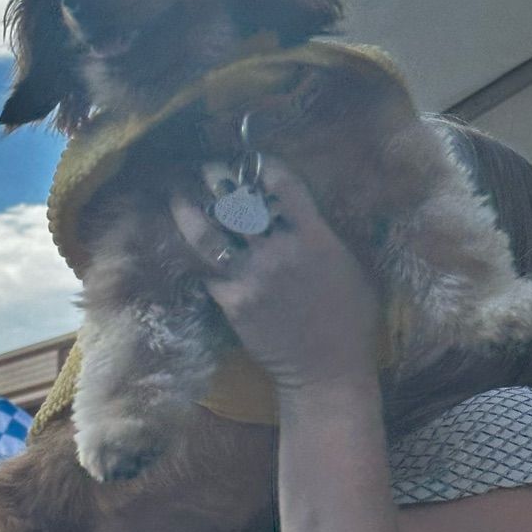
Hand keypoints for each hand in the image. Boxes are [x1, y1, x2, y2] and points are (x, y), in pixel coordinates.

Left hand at [171, 157, 382, 398]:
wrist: (326, 371)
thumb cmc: (351, 321)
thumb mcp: (352, 267)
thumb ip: (326, 236)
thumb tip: (305, 213)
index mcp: (314, 237)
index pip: (283, 185)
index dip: (264, 166)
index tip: (254, 160)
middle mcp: (279, 250)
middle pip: (239, 203)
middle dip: (218, 180)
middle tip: (208, 169)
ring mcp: (251, 276)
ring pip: (209, 235)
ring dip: (189, 211)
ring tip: (178, 196)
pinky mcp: (231, 302)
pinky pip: (206, 272)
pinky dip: (198, 260)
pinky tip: (189, 250)